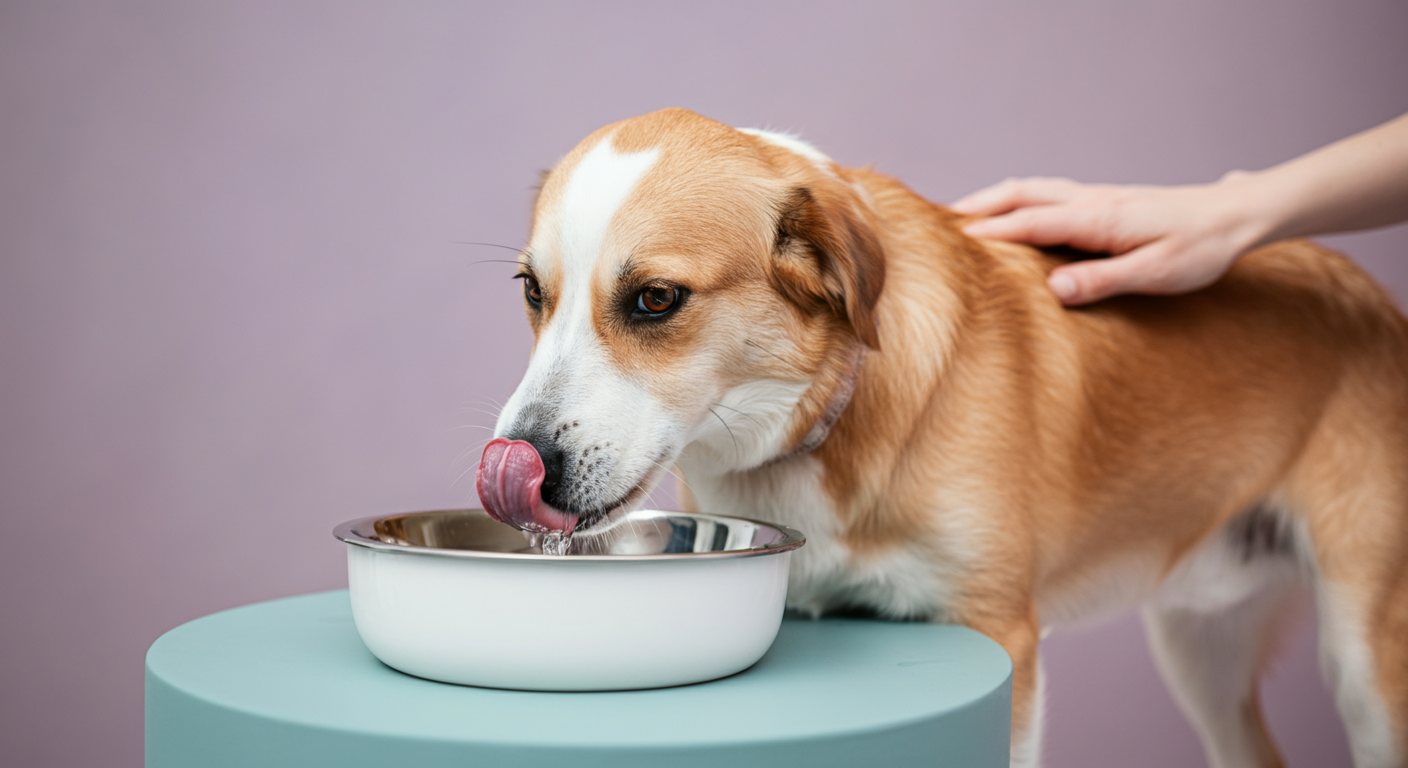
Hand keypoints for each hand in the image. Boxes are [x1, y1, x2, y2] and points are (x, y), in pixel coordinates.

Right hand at [952, 176, 1264, 304]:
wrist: (1236, 216)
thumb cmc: (1200, 250)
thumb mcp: (1155, 275)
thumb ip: (1103, 280)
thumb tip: (1054, 288)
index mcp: (1098, 219)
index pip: (1030, 222)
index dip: (990, 232)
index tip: (952, 242)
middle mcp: (1091, 201)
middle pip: (1022, 194)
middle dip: (980, 205)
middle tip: (940, 222)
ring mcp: (1097, 196)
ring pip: (1033, 188)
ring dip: (996, 198)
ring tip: (965, 215)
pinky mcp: (1105, 200)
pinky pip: (1049, 194)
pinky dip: (1018, 199)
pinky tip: (1015, 213)